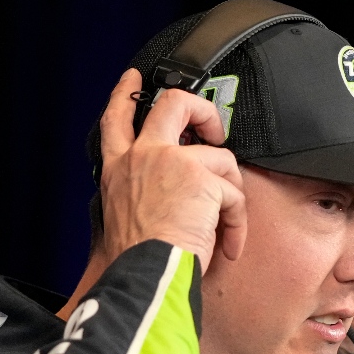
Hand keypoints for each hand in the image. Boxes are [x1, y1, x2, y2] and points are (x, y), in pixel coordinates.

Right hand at [97, 68, 246, 270]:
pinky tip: (228, 244)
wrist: (146, 274)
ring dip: (229, 191)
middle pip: (173, 103)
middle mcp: (142, 156)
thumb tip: (176, 192)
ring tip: (222, 224)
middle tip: (215, 131)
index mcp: (119, 169)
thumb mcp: (124, 216)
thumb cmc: (138, 258)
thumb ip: (143, 192)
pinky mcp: (202, 177)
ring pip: (220, 156)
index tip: (134, 79)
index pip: (117, 120)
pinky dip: (237, 221)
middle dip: (203, 110)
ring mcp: (172, 161)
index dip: (125, 94)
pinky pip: (234, 192)